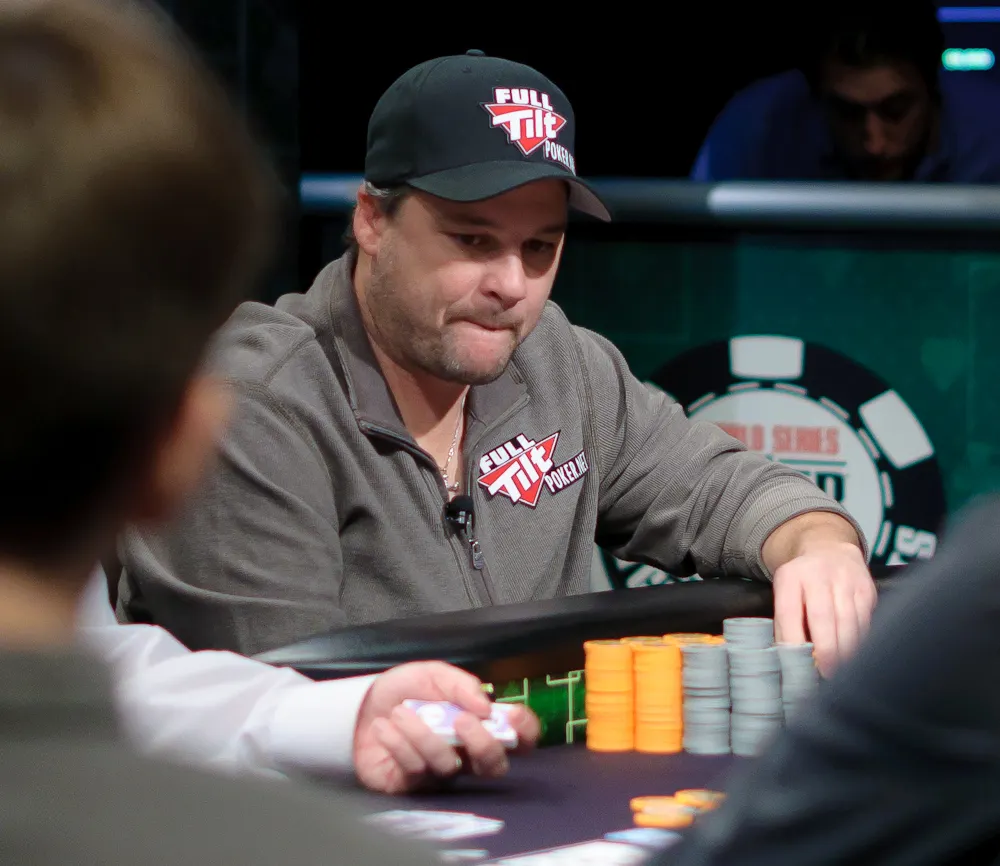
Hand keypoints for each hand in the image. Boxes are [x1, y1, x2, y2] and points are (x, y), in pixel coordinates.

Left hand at [352, 661, 539, 794]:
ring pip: (448, 766)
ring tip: (400, 713)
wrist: (361, 705)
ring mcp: (440, 773)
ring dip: (424, 735)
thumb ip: (462, 685)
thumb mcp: (434, 674)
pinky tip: (383, 727)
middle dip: (482, 744)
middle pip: (494, 766)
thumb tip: (485, 707)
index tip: (510, 716)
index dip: (524, 731)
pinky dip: (399, 744)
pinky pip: (415, 771)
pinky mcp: (412, 785)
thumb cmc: (405, 690)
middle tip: (460, 720)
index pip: (520, 737)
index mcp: (480, 724)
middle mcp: (466, 753)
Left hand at [772, 541, 876, 676]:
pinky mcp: (867, 588)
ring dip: (846, 651)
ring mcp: (845, 580)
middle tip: (826, 674)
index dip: (792, 640)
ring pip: (849, 622)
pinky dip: (861, 642)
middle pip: (823, 618)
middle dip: (826, 651)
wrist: (829, 548)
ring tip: (842, 671)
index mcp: (790, 576)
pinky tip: (856, 654)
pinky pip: (866, 621)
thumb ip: (786, 621)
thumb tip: (789, 659)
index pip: (789, 612)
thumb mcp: (785, 591)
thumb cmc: (802, 580)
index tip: (796, 664)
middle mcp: (818, 575)